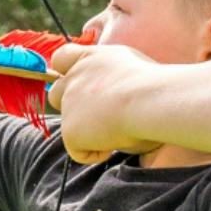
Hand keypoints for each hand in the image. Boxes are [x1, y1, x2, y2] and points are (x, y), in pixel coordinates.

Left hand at [47, 42, 164, 164]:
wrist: (150, 99)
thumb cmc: (154, 86)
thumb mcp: (130, 69)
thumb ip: (110, 80)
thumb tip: (110, 101)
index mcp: (90, 58)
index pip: (62, 58)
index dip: (67, 72)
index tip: (82, 85)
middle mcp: (74, 78)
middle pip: (56, 93)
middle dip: (72, 108)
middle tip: (99, 119)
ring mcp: (68, 104)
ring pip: (72, 125)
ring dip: (92, 132)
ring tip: (123, 129)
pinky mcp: (69, 130)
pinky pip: (79, 151)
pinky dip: (96, 153)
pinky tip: (117, 142)